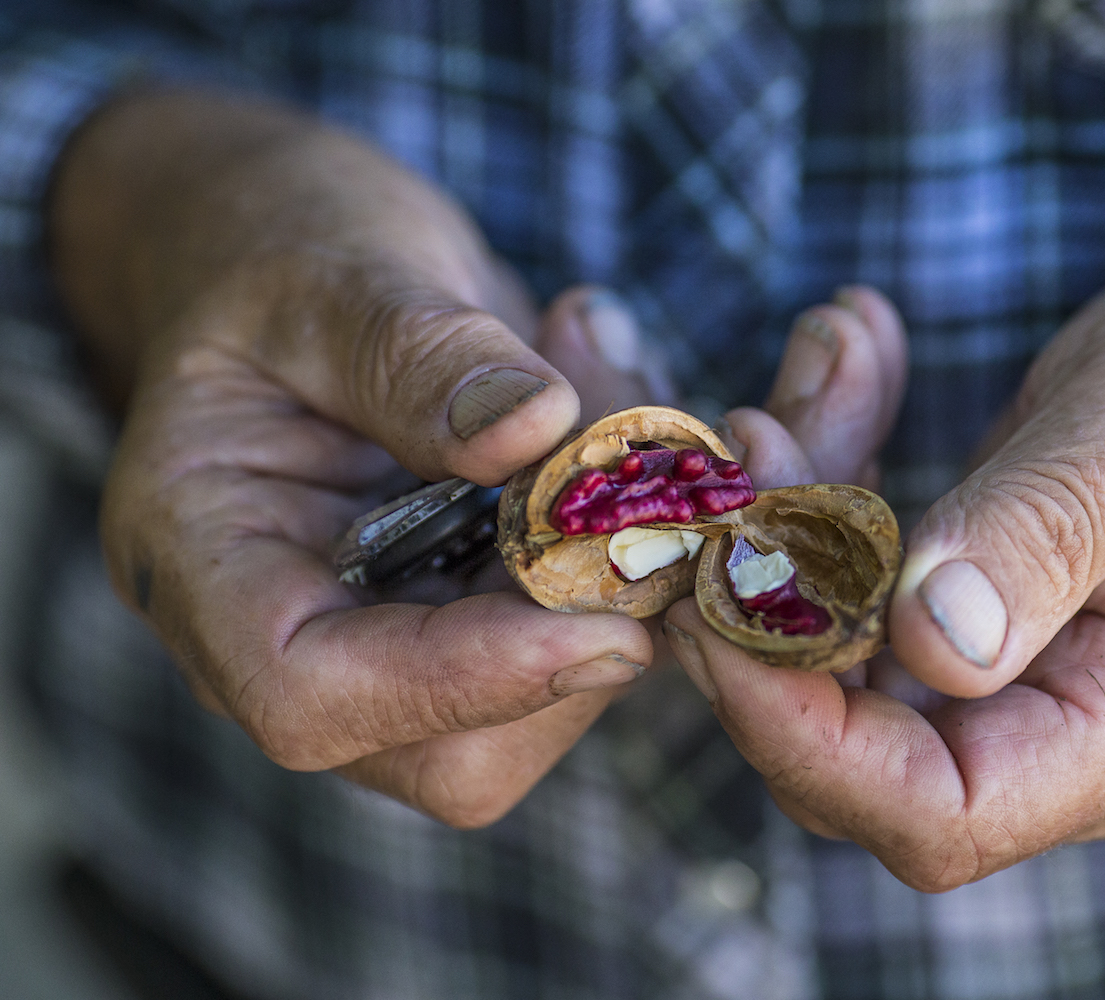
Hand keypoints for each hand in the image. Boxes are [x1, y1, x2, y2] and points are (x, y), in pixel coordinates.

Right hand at [50, 91, 672, 825]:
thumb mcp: (331, 276)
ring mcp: (402, 636)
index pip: (307, 695)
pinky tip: (634, 409)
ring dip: (631, 569)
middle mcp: (304, 633)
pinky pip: (589, 623)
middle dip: (583, 632)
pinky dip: (643, 536)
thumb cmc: (281, 248)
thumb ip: (416, 353)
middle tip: (655, 480)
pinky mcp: (486, 611)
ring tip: (624, 391)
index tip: (607, 625)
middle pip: (451, 746)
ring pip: (547, 701)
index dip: (461, 682)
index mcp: (207, 564)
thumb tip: (535, 425)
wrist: (305, 250)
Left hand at [665, 187, 1104, 889]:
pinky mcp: (977, 621)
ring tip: (788, 397)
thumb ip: (1051, 531)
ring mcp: (1018, 685)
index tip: (718, 606)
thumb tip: (930, 642)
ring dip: (780, 540)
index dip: (806, 738)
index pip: (945, 814)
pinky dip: (818, 502)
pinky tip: (828, 389)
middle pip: (857, 758)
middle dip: (763, 620)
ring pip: (832, 669)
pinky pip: (852, 596)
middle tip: (736, 462)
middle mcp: (1072, 735)